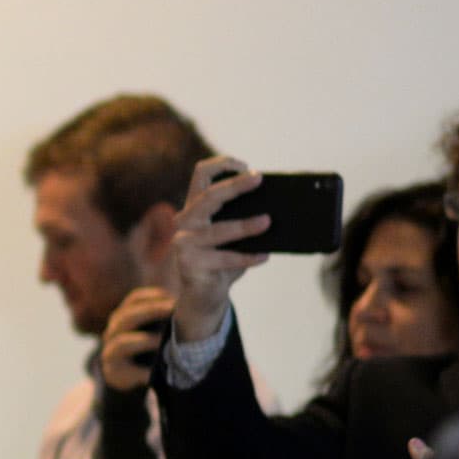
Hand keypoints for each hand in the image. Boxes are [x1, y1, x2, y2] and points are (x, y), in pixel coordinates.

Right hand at [99, 287, 175, 392]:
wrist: (134, 380)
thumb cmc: (152, 350)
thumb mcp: (158, 329)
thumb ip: (168, 317)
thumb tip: (188, 304)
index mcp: (125, 315)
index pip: (134, 299)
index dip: (152, 295)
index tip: (172, 296)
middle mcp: (114, 331)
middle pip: (126, 316)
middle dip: (151, 311)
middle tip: (173, 310)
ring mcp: (110, 352)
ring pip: (121, 342)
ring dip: (145, 341)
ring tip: (163, 342)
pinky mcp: (113, 372)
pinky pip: (128, 371)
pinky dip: (144, 372)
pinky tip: (158, 372)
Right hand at [168, 157, 270, 342]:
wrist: (204, 293)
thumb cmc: (222, 259)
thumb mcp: (231, 234)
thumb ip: (242, 218)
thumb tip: (274, 209)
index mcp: (195, 207)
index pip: (202, 174)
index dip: (223, 165)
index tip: (247, 167)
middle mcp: (185, 221)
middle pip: (208, 196)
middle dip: (235, 186)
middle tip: (258, 179)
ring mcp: (183, 242)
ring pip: (218, 230)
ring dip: (245, 226)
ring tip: (267, 221)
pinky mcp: (189, 263)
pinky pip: (225, 258)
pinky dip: (247, 257)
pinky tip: (264, 256)